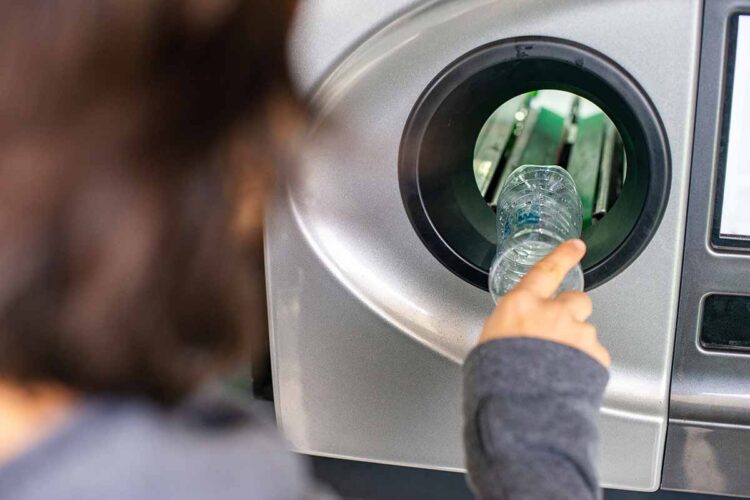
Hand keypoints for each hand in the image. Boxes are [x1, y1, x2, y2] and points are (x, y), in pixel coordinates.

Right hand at [479, 239, 610, 367]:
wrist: (522, 410)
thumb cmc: (497, 379)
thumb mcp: (490, 341)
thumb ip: (510, 327)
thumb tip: (516, 330)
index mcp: (521, 305)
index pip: (547, 270)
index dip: (563, 255)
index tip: (576, 246)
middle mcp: (552, 313)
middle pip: (577, 300)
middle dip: (572, 312)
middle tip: (558, 333)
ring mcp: (577, 333)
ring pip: (586, 330)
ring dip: (577, 342)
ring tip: (559, 367)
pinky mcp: (595, 355)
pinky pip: (594, 354)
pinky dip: (585, 364)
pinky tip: (569, 377)